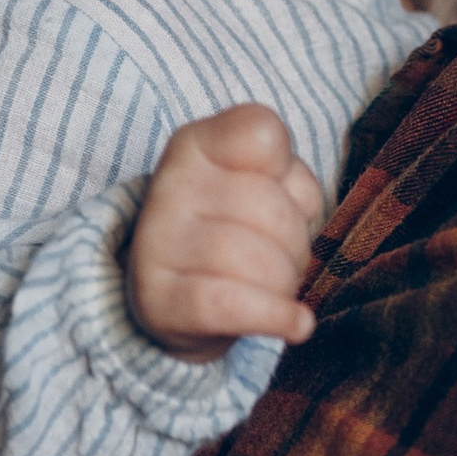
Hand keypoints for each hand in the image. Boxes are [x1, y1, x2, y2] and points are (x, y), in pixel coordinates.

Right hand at [125, 105, 324, 357]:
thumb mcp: (255, 181)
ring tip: (270, 285)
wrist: (172, 296)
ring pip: (258, 264)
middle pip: (274, 211)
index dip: (290, 172)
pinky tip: (296, 323)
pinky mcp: (160, 302)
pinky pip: (234, 307)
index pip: (262, 133)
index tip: (277, 191)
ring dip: (284, 283)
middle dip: (295, 242)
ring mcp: (159, 246)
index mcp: (194, 145)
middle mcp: (170, 187)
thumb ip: (286, 171)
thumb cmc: (228, 227)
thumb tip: (298, 200)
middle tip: (279, 254)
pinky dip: (277, 318)